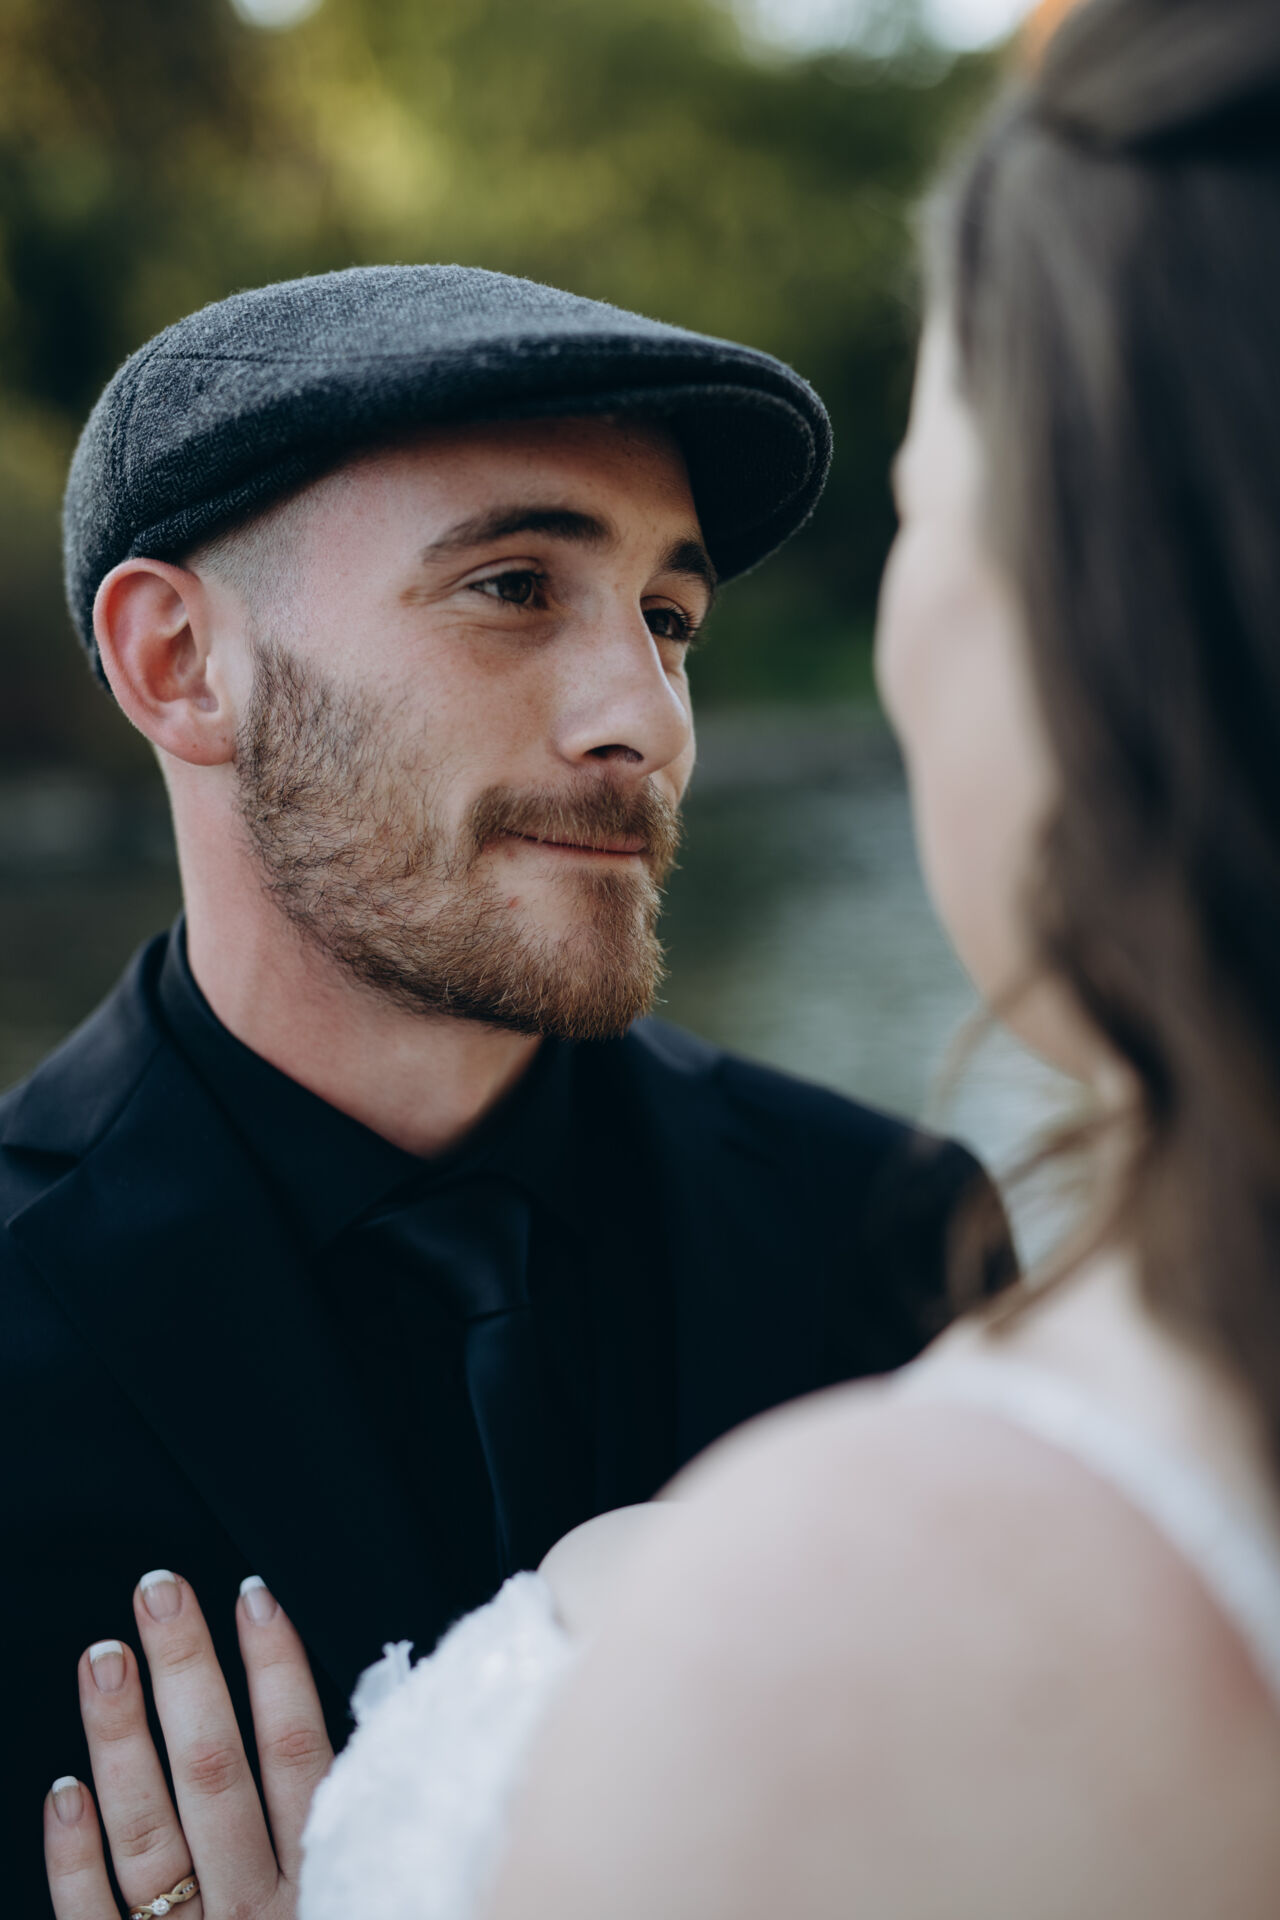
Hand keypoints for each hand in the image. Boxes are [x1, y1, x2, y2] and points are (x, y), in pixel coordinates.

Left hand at [43, 1571, 332, 1919]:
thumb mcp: (368, 1892)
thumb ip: (347, 1818)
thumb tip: (349, 1723)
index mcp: (321, 1878)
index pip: (298, 1754)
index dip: (277, 1670)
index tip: (253, 1597)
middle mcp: (255, 1909)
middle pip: (216, 1773)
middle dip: (188, 1672)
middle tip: (160, 1594)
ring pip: (149, 1832)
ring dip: (122, 1738)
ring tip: (104, 1658)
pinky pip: (92, 1915)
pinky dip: (75, 1854)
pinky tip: (62, 1789)